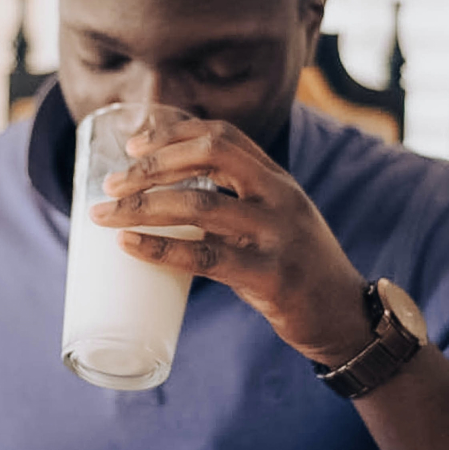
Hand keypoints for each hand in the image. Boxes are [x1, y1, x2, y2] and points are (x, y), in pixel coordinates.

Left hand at [89, 117, 371, 365]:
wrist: (345, 316)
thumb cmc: (295, 265)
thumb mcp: (274, 218)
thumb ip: (234, 201)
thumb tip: (166, 199)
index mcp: (276, 177)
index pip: (222, 135)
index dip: (173, 133)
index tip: (133, 146)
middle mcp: (280, 195)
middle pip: (210, 155)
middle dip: (153, 164)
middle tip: (110, 183)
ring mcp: (278, 234)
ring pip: (200, 206)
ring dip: (143, 207)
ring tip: (104, 215)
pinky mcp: (272, 276)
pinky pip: (206, 257)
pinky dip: (161, 249)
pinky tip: (128, 245)